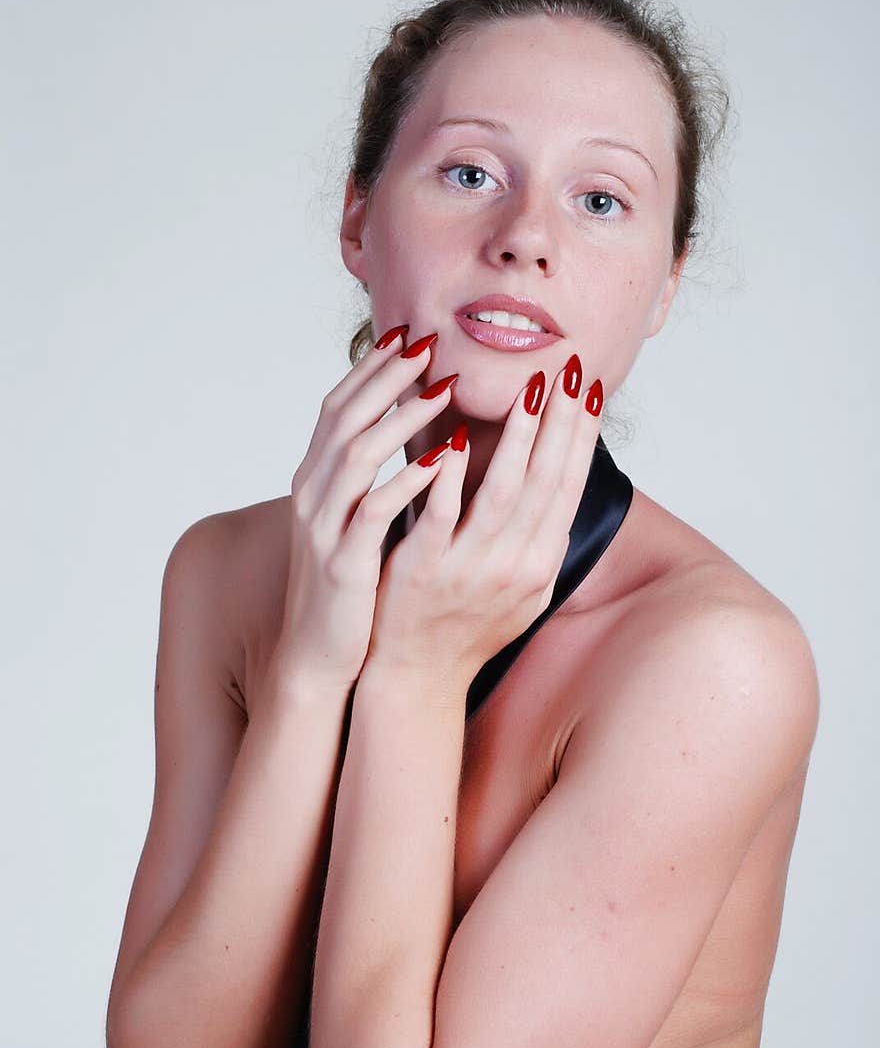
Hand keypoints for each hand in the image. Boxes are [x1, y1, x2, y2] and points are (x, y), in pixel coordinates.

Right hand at [270, 325, 461, 688]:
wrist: (315, 657)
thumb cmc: (345, 590)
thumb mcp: (351, 525)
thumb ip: (368, 483)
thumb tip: (405, 443)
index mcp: (315, 483)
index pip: (339, 409)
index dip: (370, 370)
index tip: (408, 335)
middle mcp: (312, 496)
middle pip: (344, 417)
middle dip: (386, 377)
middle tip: (428, 343)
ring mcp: (324, 528)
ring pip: (356, 454)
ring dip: (401, 418)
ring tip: (444, 390)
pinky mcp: (343, 562)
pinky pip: (373, 511)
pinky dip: (405, 481)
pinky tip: (439, 462)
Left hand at [365, 355, 603, 689]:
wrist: (417, 676)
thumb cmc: (467, 627)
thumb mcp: (521, 593)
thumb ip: (539, 543)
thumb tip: (561, 493)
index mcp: (540, 565)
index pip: (567, 488)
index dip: (581, 437)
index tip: (590, 389)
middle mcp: (515, 567)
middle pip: (546, 483)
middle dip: (562, 423)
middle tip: (571, 371)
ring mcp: (472, 569)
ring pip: (503, 494)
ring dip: (519, 440)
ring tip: (529, 391)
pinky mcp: (426, 571)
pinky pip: (442, 516)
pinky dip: (452, 477)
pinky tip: (457, 440)